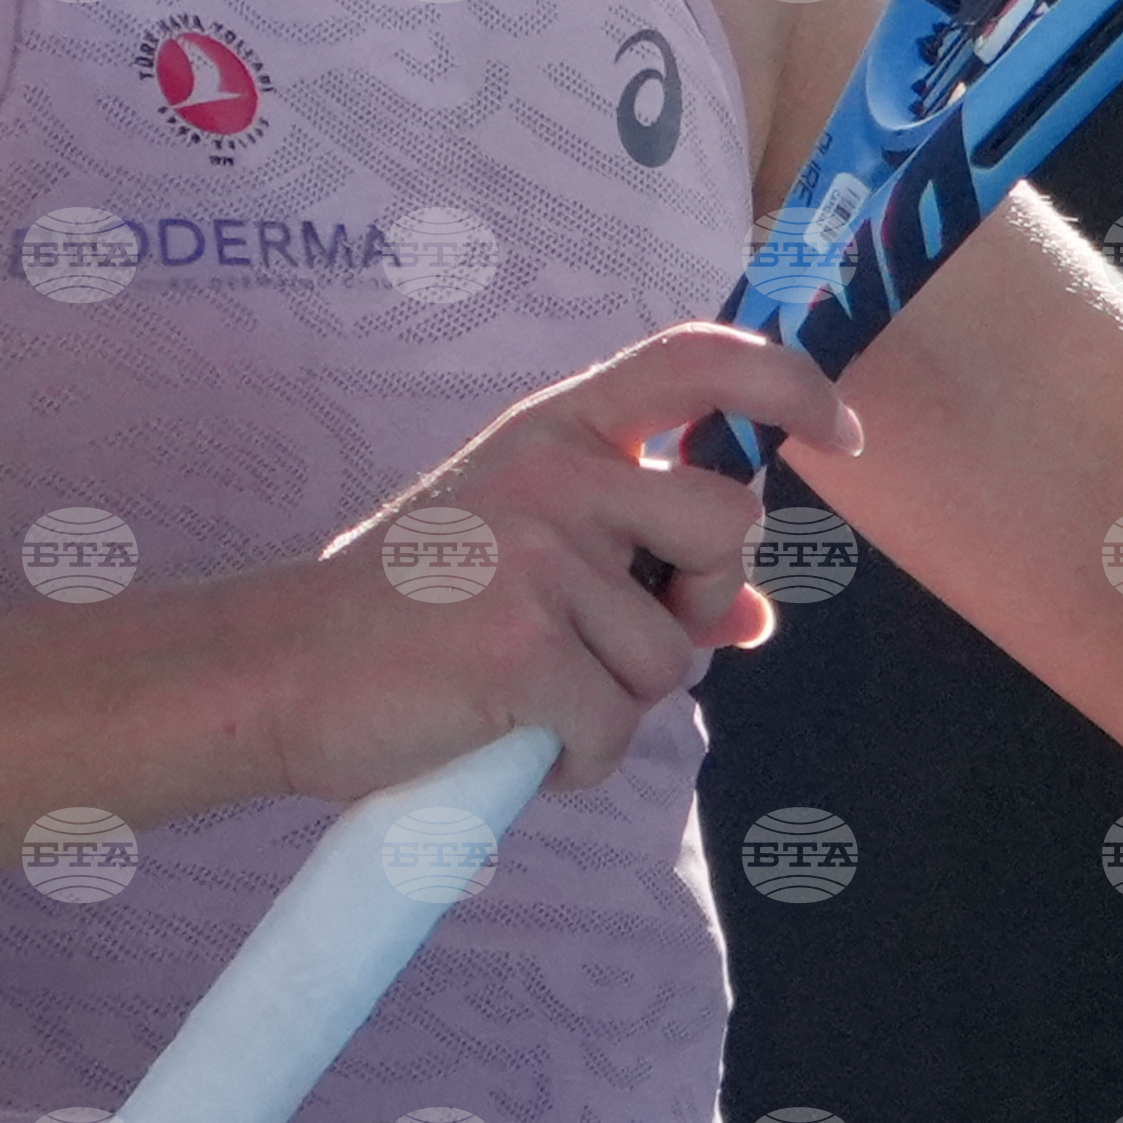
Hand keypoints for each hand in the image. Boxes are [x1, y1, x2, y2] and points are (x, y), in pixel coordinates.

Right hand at [256, 322, 861, 805]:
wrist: (283, 670)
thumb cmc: (408, 609)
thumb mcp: (526, 549)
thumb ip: (636, 560)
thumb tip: (752, 616)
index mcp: (557, 428)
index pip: (694, 359)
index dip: (785, 382)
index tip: (840, 430)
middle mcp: (554, 473)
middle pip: (723, 524)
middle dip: (703, 598)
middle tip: (633, 633)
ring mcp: (537, 556)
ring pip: (669, 654)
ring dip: (619, 702)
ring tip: (533, 695)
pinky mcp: (521, 649)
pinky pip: (614, 729)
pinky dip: (577, 762)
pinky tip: (516, 743)